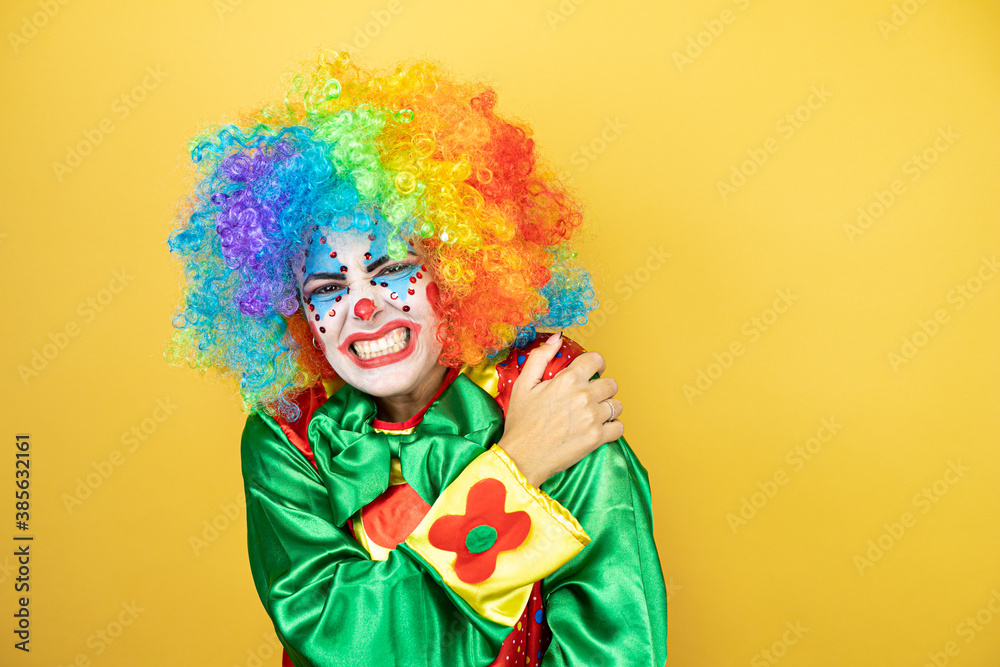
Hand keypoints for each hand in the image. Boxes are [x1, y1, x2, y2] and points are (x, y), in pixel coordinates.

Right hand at [497, 333, 623, 487]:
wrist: (522, 456)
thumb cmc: (521, 422)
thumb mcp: (523, 384)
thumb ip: (541, 357)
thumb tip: (557, 338)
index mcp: (568, 379)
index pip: (596, 360)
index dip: (596, 364)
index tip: (594, 371)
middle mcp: (584, 396)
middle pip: (611, 384)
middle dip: (602, 388)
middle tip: (590, 396)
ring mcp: (593, 418)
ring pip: (617, 405)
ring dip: (608, 407)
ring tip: (594, 413)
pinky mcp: (597, 438)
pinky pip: (618, 427)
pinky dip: (612, 427)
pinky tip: (599, 428)